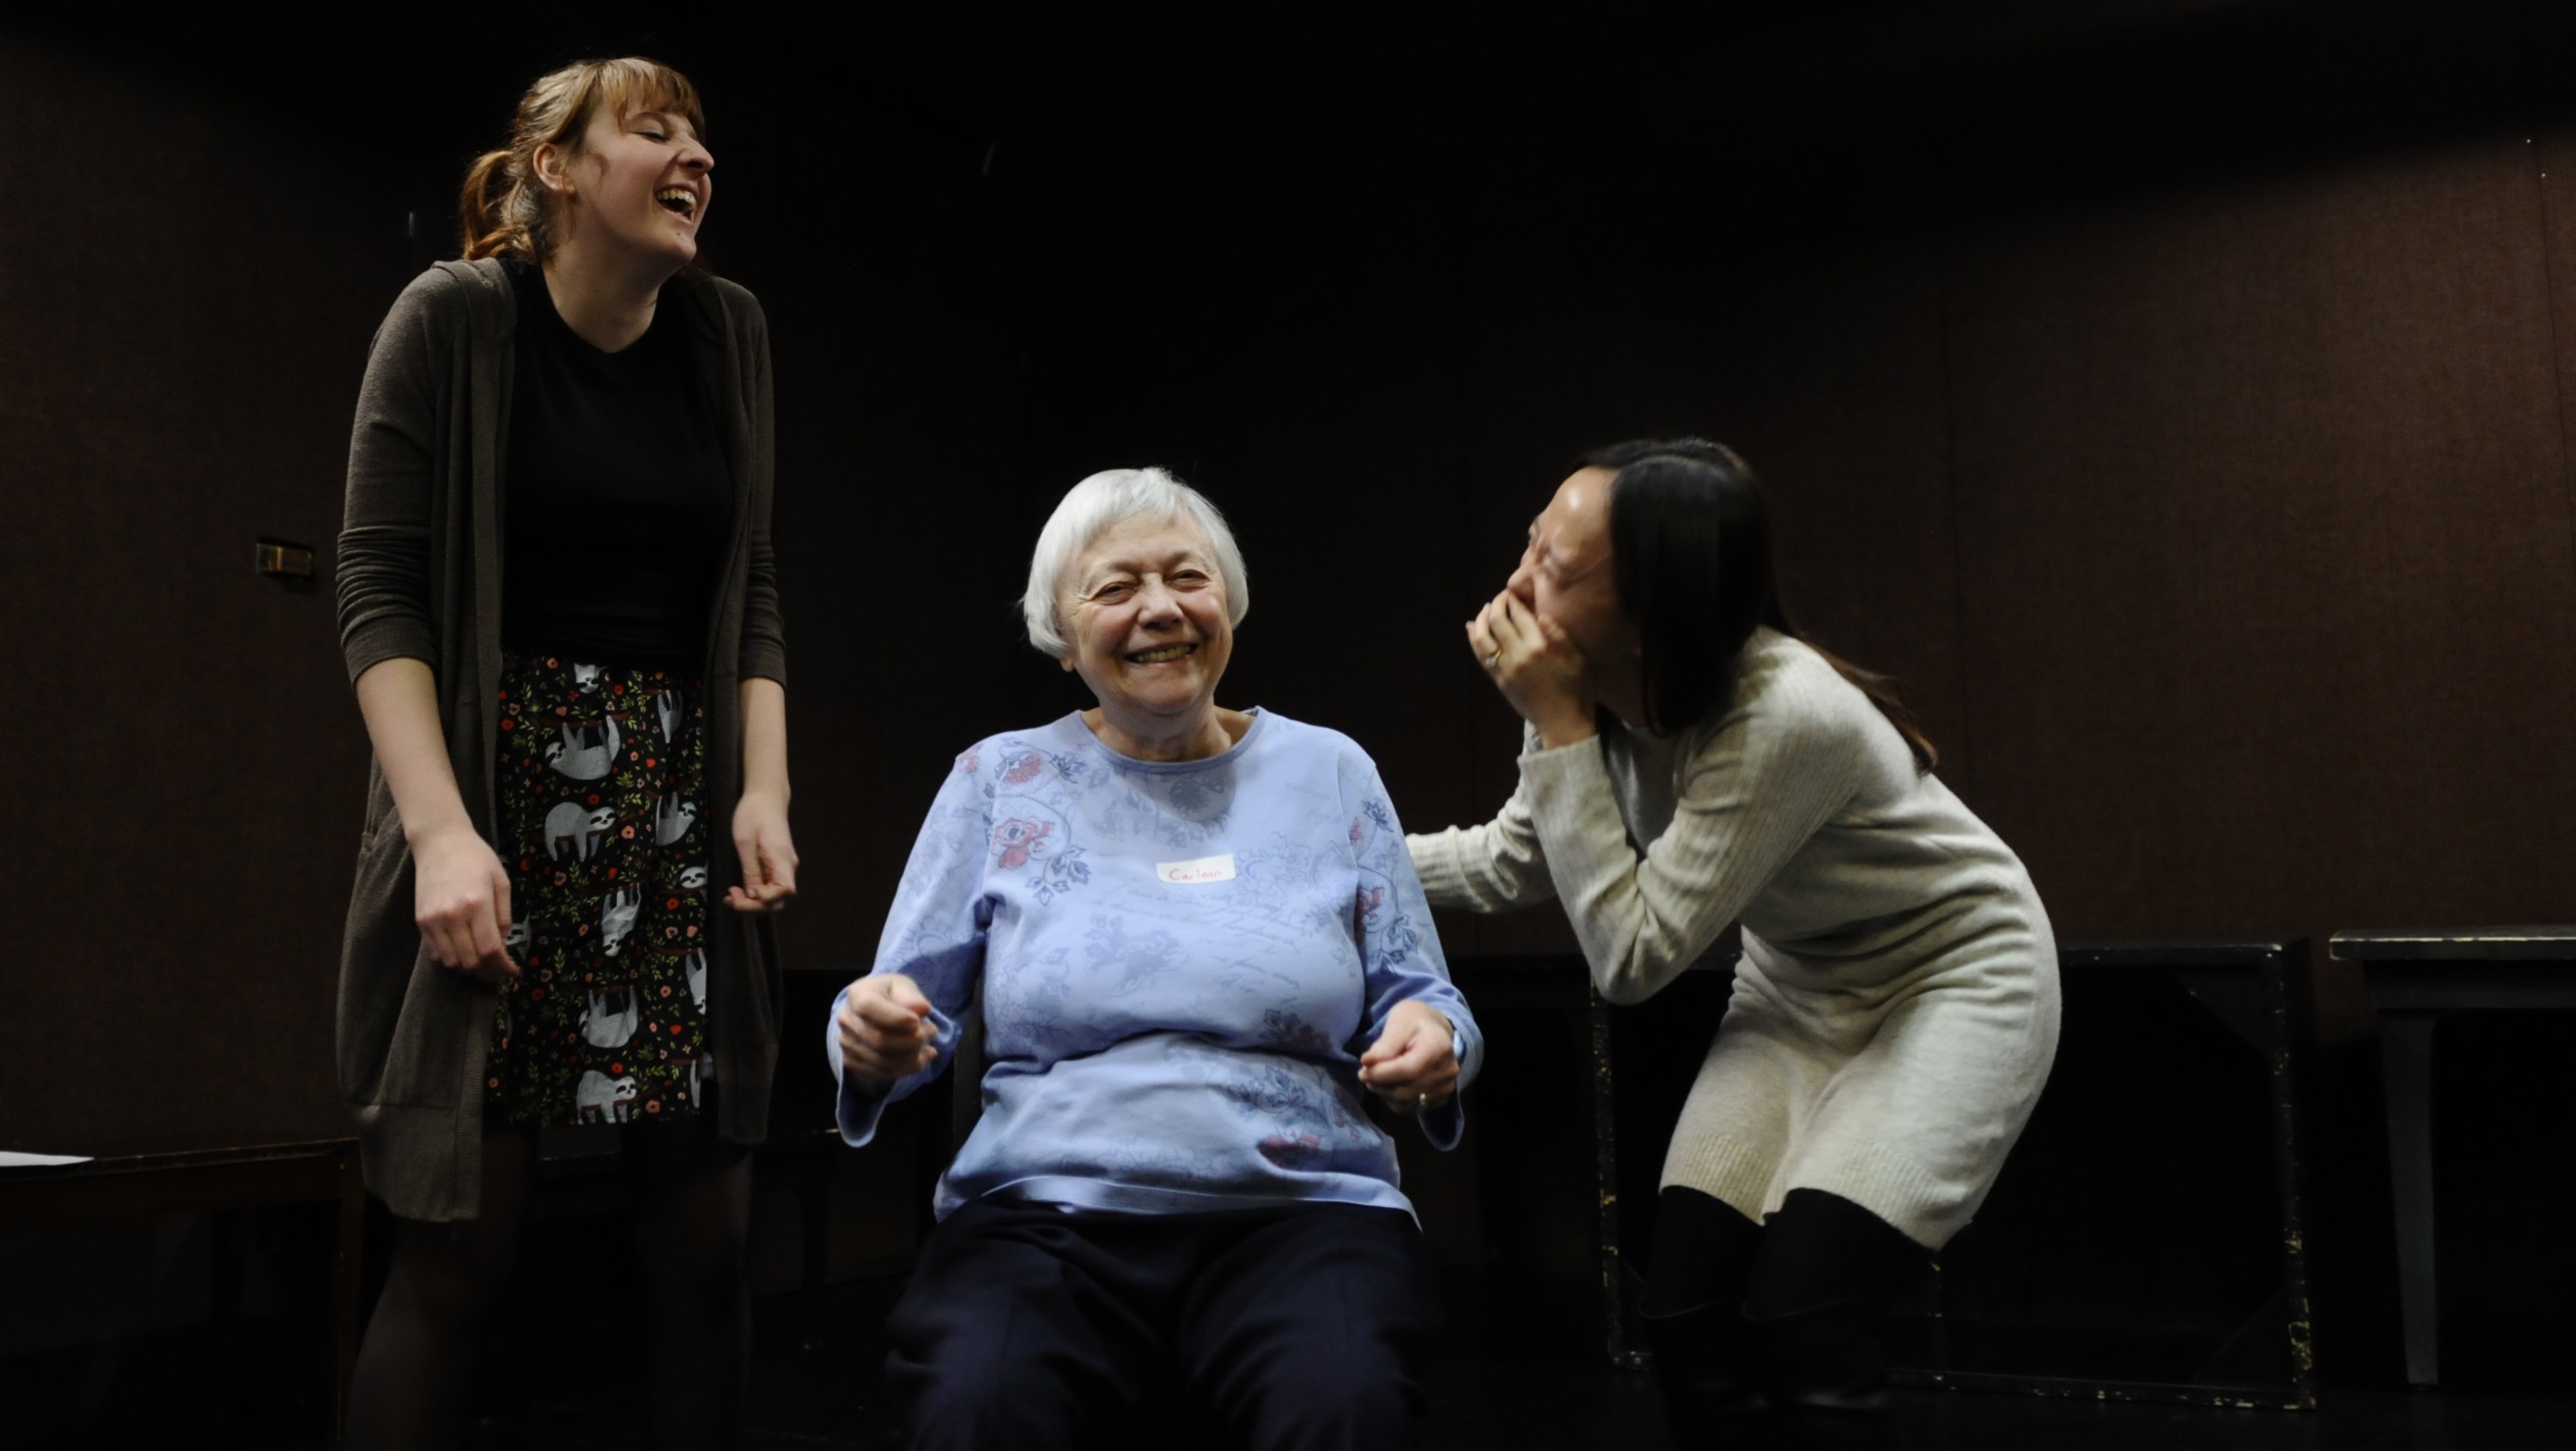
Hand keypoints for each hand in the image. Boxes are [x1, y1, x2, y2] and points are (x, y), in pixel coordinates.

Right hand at [410, 825, 517, 982]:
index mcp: (477, 904)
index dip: (503, 967)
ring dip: (469, 970)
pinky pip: (435, 953)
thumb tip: (502, 944)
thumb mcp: (501, 882)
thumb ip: (504, 916)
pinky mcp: (421, 921)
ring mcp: (433, 920)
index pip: (490, 950)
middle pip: (471, 962)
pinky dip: (451, 960)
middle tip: (500, 972)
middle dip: (489, 973)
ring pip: (451, 962)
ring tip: (483, 966)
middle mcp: (452, 916)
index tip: (513, 972)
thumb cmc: (477, 858)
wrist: (440, 842)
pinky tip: (464, 954)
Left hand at [727, 789, 798, 913]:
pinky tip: (739, 890)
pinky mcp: (776, 867)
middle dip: (754, 906)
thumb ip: (751, 870)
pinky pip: (769, 887)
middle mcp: (787, 868)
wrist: (765, 797)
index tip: (743, 893)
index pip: (784, 892)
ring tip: (731, 895)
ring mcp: (783, 868)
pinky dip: (754, 893)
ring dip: (752, 902)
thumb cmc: (753, 814)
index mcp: (782, 860)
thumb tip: (753, 896)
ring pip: (773, 897)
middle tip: (730, 897)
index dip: (764, 900)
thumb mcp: (745, 842)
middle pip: (778, 900)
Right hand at [837, 974, 937, 1087]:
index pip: (869, 1007)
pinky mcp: (852, 1062)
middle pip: (879, 1040)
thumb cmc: (891, 996)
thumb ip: (912, 996)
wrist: (874, 1013)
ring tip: (929, 1044)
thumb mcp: (904, 986)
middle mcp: (846, 1020)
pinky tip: (922, 1058)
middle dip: (912, 1040)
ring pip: (883, 1061)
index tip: (918, 1021)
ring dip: (913, 1056)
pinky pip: (882, 1073)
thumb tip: (922, 1009)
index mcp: (857, 994)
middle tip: (931, 1031)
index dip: (896, 1018)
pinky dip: (908, 1068)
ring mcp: (847, 1043)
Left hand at [1358, 1000, 1459, 1114]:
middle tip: (1365, 1074)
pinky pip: (1411, 1108)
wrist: (1435, 1030)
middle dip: (1379, 1085)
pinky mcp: (1441, 1099)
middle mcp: (1448, 1070)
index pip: (1409, 1070)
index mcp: (1439, 1046)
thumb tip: (1367, 1063)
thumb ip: (1384, 1045)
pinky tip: (1390, 1085)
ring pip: (1406, 1103)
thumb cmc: (1414, 1022)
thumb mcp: (1398, 1023)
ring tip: (1377, 1078)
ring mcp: (1447, 1087)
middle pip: (1406, 1090)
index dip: (1382, 1074)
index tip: (1363, 1069)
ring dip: (1384, 1094)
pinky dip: (1395, 1101)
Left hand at [1466, 590, 1596, 747]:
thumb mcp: (1578, 659)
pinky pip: (1481, 655)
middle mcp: (1518, 655)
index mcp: (1540, 646)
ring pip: (1483, 637)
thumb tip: (1541, 614)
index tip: (1513, 593)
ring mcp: (1505, 669)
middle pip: (1497, 620)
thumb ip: (1560, 635)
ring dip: (1481, 618)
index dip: (1514, 600)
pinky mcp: (1499, 680)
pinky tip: (1472, 628)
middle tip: (1501, 597)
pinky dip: (1474, 639)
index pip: (1519, 614)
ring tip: (1486, 609)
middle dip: (1497, 604)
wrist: (1563, 722)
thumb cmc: (1577, 689)